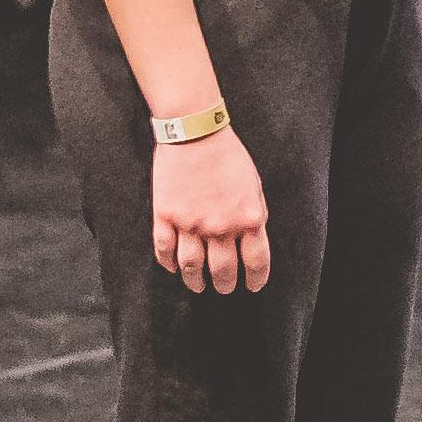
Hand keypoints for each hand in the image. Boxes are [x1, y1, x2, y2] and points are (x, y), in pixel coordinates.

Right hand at [152, 126, 272, 295]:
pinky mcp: (166, 216)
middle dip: (224, 285)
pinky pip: (165, 250)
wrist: (195, 132)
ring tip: (198, 286)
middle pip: (223, 270)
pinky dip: (169, 263)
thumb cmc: (227, 154)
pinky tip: (173, 268)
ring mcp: (190, 224)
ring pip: (192, 267)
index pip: (255, 262)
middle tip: (223, 289)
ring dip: (196, 281)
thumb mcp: (254, 186)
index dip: (255, 280)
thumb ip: (254, 216)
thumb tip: (251, 240)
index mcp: (248, 219)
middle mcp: (220, 227)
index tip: (251, 287)